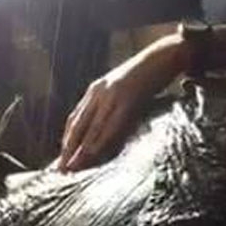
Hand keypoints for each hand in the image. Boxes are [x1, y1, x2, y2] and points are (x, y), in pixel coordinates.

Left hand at [57, 34, 188, 171]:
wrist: (163, 56)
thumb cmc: (146, 76)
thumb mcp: (121, 89)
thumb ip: (110, 106)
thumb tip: (103, 130)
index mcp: (95, 90)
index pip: (75, 119)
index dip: (67, 140)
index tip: (62, 158)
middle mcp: (98, 91)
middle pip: (78, 125)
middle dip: (68, 149)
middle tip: (62, 169)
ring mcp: (111, 95)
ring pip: (92, 127)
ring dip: (81, 149)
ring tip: (74, 167)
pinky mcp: (127, 99)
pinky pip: (110, 124)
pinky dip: (100, 140)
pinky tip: (93, 153)